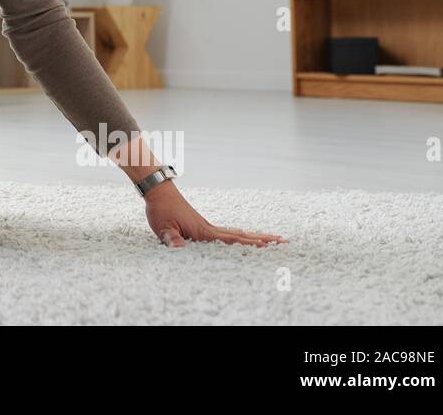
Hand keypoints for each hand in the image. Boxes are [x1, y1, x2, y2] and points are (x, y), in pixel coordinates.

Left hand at [144, 182, 288, 247]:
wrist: (158, 192)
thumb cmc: (161, 210)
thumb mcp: (163, 228)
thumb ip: (172, 240)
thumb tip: (180, 250)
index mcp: (204, 231)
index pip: (231, 240)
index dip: (249, 244)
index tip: (268, 246)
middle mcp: (210, 228)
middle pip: (241, 235)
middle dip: (262, 239)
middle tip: (283, 241)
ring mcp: (208, 226)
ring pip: (236, 233)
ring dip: (254, 237)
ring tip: (272, 240)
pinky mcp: (202, 226)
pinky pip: (226, 233)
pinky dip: (239, 236)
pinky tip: (243, 239)